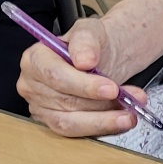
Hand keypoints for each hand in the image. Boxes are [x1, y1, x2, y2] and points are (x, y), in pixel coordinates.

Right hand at [17, 17, 145, 138]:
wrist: (100, 59)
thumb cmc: (90, 45)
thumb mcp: (90, 30)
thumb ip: (86, 41)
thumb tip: (85, 60)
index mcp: (35, 59)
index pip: (55, 75)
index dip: (84, 85)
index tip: (111, 88)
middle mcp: (33, 86)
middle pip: (65, 102)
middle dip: (101, 104)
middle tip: (129, 101)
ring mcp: (42, 108)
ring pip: (72, 123)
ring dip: (104, 121)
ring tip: (130, 115)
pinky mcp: (55, 124)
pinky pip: (79, 133)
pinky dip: (103, 128)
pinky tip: (121, 121)